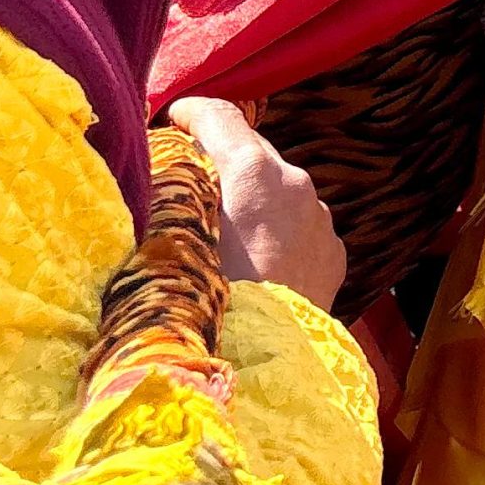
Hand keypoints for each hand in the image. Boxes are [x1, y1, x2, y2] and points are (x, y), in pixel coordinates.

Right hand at [165, 96, 346, 313]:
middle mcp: (296, 184)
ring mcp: (321, 219)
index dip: (191, 112)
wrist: (267, 372)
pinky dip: (277, 236)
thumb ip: (164, 205)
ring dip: (252, 204)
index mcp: (253, 173)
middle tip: (187, 181)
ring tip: (221, 237)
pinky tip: (256, 268)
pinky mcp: (334, 253)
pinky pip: (300, 229)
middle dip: (220, 161)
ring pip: (279, 194)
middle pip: (252, 153)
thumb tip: (149, 187)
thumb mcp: (167, 246)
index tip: (173, 117)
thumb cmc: (206, 304)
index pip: (220, 117)